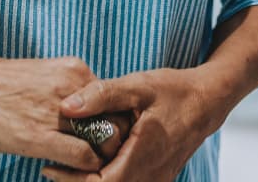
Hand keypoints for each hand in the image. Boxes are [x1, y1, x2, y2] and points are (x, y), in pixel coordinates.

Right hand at [0, 50, 131, 170]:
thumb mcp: (42, 77)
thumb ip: (67, 93)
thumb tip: (84, 116)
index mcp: (75, 70)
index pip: (115, 101)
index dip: (114, 124)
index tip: (104, 140)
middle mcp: (74, 86)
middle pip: (117, 120)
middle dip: (114, 143)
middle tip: (101, 159)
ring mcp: (57, 111)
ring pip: (104, 140)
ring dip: (101, 159)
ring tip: (86, 170)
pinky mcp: (38, 136)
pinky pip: (82, 156)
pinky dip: (83, 170)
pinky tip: (63, 171)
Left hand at [43, 66, 231, 180]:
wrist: (208, 100)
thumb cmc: (174, 91)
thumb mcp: (138, 85)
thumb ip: (102, 95)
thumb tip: (66, 107)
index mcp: (143, 158)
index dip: (71, 180)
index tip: (50, 165)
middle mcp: (150, 178)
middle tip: (53, 164)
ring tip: (69, 162)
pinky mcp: (157, 180)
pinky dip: (107, 178)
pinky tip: (95, 160)